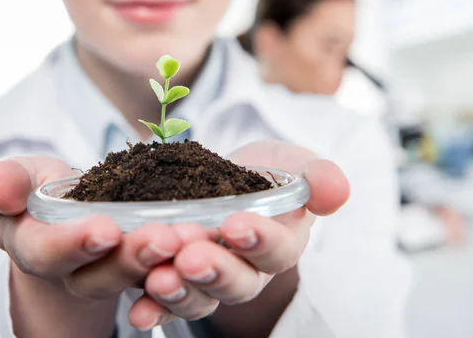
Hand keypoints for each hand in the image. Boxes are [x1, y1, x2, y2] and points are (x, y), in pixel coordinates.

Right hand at [0, 156, 213, 335]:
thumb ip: (6, 182)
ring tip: (194, 240)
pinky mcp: (147, 266)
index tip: (104, 229)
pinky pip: (169, 272)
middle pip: (101, 277)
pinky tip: (215, 241)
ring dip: (167, 265)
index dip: (73, 245)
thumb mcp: (19, 179)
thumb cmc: (37, 192)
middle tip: (163, 239)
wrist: (68, 212)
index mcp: (38, 250)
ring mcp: (115, 273)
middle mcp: (77, 273)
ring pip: (140, 282)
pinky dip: (191, 264)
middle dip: (131, 259)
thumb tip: (1, 188)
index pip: (47, 255)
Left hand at [128, 141, 349, 330]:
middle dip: (215, 271)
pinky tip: (137, 309)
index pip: (277, 251)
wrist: (224, 177)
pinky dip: (151, 307)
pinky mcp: (174, 278)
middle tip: (193, 257)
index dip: (260, 241)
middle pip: (236, 283)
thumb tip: (336, 190)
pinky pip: (164, 301)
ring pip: (198, 296)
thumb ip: (316, 176)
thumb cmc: (264, 173)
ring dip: (180, 291)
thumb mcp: (292, 163)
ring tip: (160, 279)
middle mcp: (245, 270)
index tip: (238, 225)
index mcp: (279, 244)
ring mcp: (207, 278)